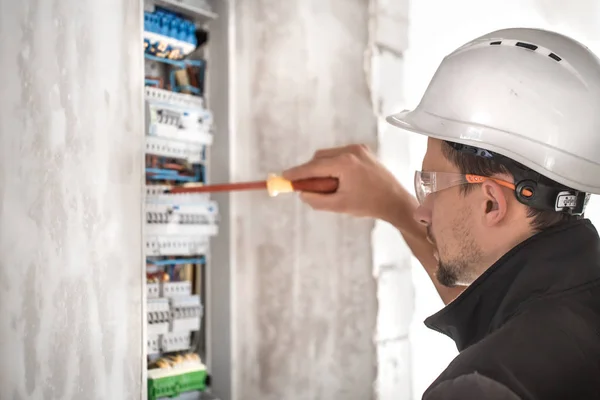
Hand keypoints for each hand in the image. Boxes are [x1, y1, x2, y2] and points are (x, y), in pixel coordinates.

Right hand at [282, 144, 411, 219]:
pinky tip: (340, 181)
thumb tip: (301, 193)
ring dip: (322, 168)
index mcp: (345, 164)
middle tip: (304, 186)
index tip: (284, 177)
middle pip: (319, 157)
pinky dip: (334, 165)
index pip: (314, 166)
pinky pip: (340, 155)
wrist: (395, 201)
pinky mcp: (363, 151)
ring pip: (329, 155)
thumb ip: (317, 200)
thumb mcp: (339, 206)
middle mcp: (351, 151)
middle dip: (310, 171)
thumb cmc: (369, 205)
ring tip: (328, 187)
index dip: (297, 173)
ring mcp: (358, 149)